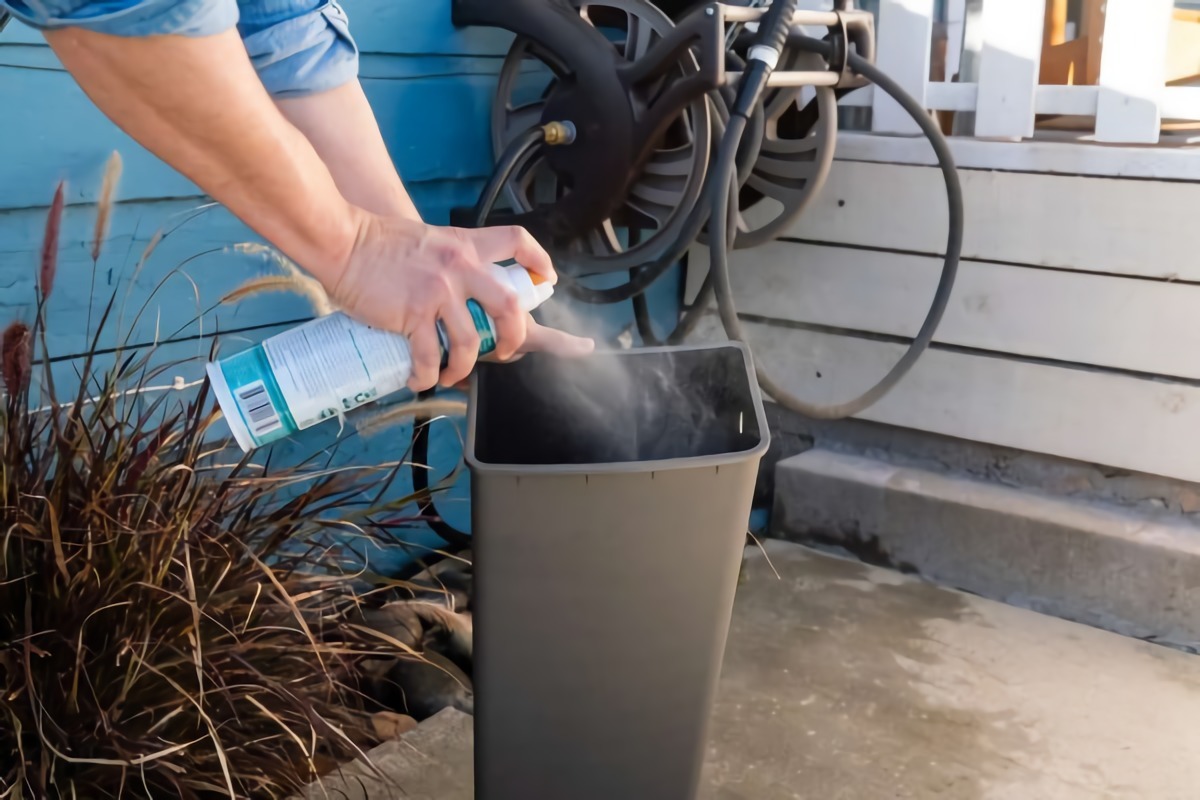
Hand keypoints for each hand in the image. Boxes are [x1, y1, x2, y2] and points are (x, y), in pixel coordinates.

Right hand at [329, 213, 589, 389]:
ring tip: (450, 375)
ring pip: (471, 342)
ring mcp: (439, 291)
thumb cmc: (376, 242)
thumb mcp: (428, 241)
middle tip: (504, 352)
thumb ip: (448, 261)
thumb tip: (458, 292)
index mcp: (466, 246)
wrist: (342, 240)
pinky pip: (430, 356)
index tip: (548, 280)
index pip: (516, 242)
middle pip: (510, 306)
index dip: (538, 261)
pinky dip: (427, 376)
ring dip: (464, 367)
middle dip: (515, 337)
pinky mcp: (413, 313)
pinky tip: (420, 379)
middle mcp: (460, 267)